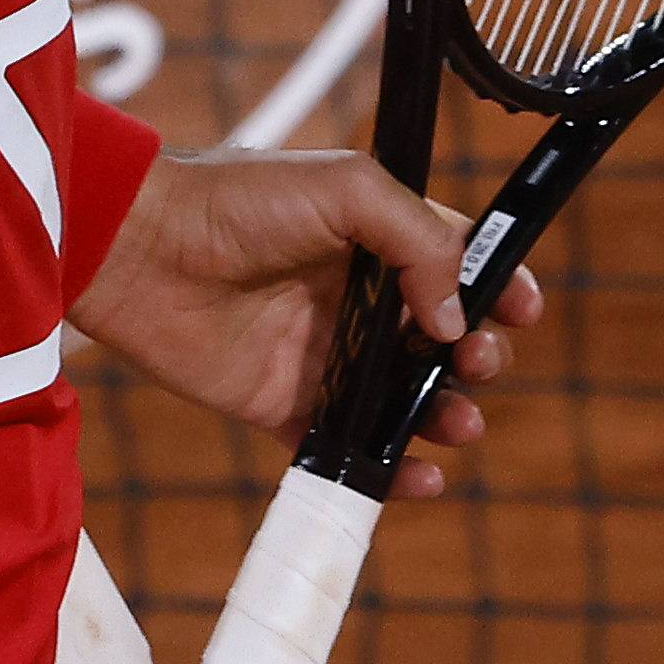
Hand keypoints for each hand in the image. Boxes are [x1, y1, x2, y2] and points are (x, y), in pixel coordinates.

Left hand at [69, 149, 546, 500]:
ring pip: (403, 400)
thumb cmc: (236, 198)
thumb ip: (417, 241)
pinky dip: (389, 469)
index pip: (455, 265)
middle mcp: (354, 297)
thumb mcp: (346, 187)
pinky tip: (418, 475)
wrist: (140, 246)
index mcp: (374, 237)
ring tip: (460, 421)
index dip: (497, 288)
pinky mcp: (281, 404)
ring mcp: (320, 354)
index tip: (522, 309)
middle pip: (442, 340)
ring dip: (446, 416)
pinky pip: (345, 446)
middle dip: (478, 356)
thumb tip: (456, 319)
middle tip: (476, 361)